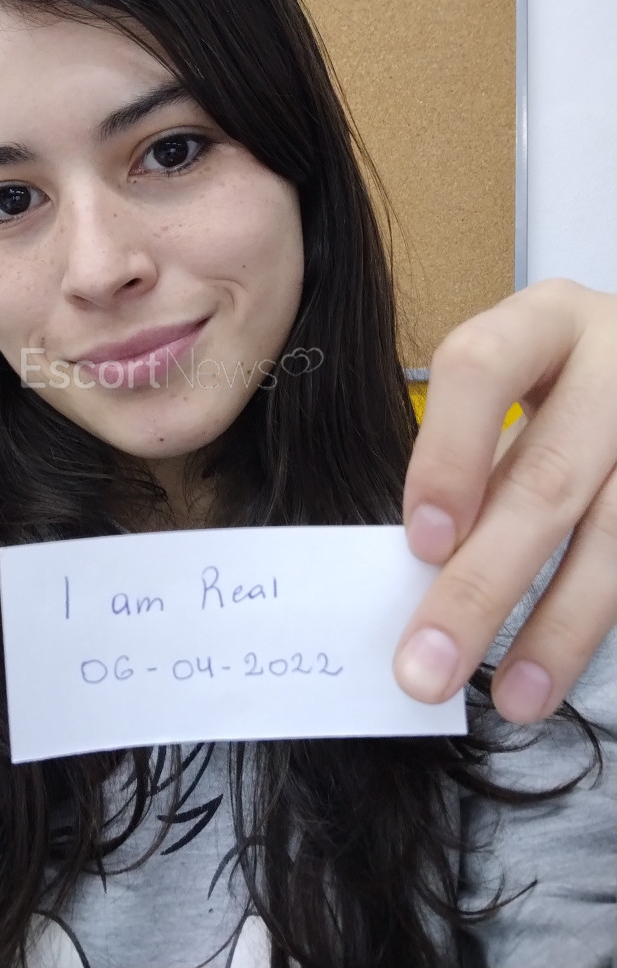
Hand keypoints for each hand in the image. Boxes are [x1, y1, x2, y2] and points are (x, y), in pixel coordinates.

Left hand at [394, 279, 616, 722]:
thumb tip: (420, 571)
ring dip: (559, 628)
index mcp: (546, 321)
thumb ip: (477, 457)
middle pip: (548, 477)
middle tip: (427, 669)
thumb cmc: (568, 382)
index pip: (482, 366)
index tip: (422, 544)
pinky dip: (605, 619)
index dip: (448, 454)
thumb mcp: (521, 385)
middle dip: (483, 585)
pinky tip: (567, 668)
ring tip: (514, 697)